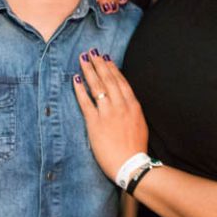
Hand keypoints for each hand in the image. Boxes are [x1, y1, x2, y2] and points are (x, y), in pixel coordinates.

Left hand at [72, 49, 147, 179]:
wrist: (131, 164)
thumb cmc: (136, 147)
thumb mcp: (140, 124)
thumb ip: (132, 110)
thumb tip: (126, 100)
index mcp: (133, 105)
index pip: (121, 81)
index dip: (112, 68)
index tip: (106, 58)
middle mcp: (120, 105)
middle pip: (108, 79)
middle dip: (99, 64)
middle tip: (92, 52)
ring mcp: (107, 113)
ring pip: (97, 86)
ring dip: (89, 71)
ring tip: (83, 59)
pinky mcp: (95, 123)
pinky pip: (85, 102)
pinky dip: (80, 89)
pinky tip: (75, 79)